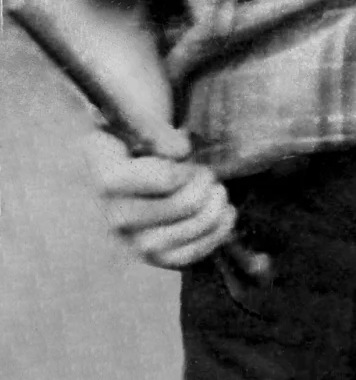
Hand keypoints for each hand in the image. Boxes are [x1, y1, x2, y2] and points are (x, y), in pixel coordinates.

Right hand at [87, 128, 235, 269]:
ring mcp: (134, 242)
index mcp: (108, 180)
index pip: (163, 180)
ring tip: (215, 189)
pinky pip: (197, 253)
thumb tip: (180, 151)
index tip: (185, 155)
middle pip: (186, 204)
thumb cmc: (137, 139)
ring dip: (218, 203)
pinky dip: (220, 229)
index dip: (186, 169)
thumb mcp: (137, 121)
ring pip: (197, 226)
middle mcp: (115, 218)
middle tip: (205, 171)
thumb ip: (155, 129)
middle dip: (207, 182)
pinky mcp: (155, 258)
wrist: (126, 168)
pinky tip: (224, 210)